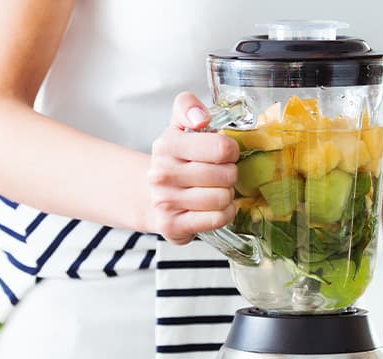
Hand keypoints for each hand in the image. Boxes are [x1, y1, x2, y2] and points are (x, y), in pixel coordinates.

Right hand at [144, 92, 239, 243]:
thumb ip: (188, 107)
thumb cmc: (175, 161)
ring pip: (223, 198)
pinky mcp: (173, 225)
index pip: (221, 148)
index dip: (232, 151)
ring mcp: (166, 201)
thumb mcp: (178, 126)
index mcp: (168, 144)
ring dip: (227, 195)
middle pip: (226, 175)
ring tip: (215, 190)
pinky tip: (215, 207)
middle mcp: (163, 173)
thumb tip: (200, 117)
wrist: (151, 195)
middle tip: (221, 174)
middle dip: (230, 175)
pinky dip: (224, 213)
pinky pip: (217, 218)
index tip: (225, 153)